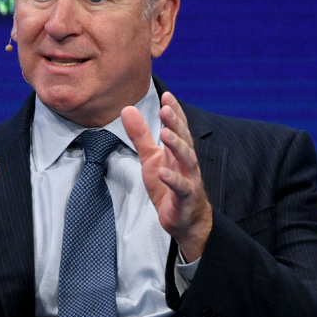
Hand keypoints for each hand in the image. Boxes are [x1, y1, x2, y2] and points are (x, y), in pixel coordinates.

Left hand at [122, 92, 212, 261]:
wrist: (185, 221)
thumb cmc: (168, 186)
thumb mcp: (151, 158)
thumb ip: (141, 135)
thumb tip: (127, 109)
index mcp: (177, 151)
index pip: (179, 128)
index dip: (174, 112)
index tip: (167, 96)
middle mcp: (186, 162)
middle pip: (184, 139)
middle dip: (176, 124)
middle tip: (166, 109)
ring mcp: (188, 179)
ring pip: (187, 159)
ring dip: (177, 145)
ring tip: (166, 133)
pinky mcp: (185, 198)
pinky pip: (180, 187)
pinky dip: (172, 179)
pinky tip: (163, 171)